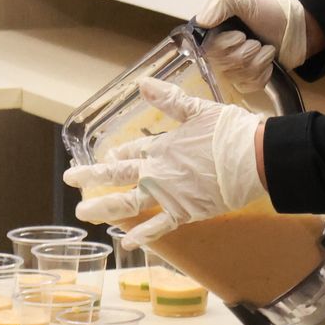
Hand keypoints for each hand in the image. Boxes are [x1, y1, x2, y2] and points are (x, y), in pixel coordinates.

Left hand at [64, 77, 266, 249]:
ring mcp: (169, 194)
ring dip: (104, 208)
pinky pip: (159, 226)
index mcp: (162, 146)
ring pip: (128, 203)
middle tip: (70, 179)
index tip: (108, 158)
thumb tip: (142, 82)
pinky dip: (142, 235)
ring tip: (84, 213)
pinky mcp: (185, 212)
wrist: (254, 159)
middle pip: (117, 176)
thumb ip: (168, 99)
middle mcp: (158, 171)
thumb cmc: (230, 132)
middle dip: (92, 177)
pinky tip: (126, 241)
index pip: (132, 152)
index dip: (118, 156)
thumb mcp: (198, 109)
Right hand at [194, 0, 312, 93]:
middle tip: (256, 40)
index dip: (225, 45)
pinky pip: (250, 85)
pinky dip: (264, 72)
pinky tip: (269, 61)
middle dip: (246, 51)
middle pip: (223, 64)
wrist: (298, 27)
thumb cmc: (269, 12)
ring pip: (238, 75)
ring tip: (265, 47)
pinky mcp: (247, 81)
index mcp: (213, 33)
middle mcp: (218, 52)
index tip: (240, 35)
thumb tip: (202, 21)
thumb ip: (220, 3)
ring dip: (258, 60)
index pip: (205, 49)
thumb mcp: (245, 0)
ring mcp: (233, 69)